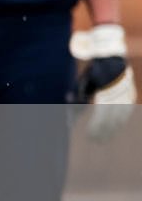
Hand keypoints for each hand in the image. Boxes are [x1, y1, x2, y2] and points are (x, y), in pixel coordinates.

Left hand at [71, 23, 133, 142]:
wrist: (112, 58)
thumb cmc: (95, 70)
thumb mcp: (85, 80)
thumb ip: (80, 92)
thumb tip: (70, 101)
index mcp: (105, 94)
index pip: (101, 117)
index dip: (95, 128)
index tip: (89, 136)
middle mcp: (117, 97)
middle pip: (111, 120)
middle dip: (104, 132)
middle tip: (97, 142)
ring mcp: (125, 96)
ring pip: (120, 117)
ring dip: (113, 129)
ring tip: (106, 138)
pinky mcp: (130, 95)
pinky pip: (127, 111)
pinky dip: (122, 120)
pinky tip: (117, 127)